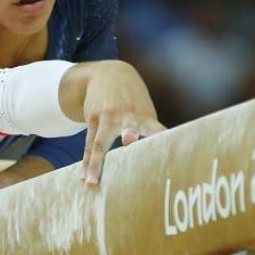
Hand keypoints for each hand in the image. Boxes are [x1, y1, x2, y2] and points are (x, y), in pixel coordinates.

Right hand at [78, 61, 165, 184]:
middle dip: (129, 133)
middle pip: (128, 126)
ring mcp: (107, 117)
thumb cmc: (133, 102)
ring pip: (100, 143)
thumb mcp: (145, 112)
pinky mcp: (92, 119)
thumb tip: (151, 164)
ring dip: (96, 163)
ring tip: (92, 181)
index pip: (156, 130)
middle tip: (128, 140)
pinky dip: (87, 162)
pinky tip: (84, 176)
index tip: (169, 149)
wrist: (109, 74)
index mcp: (146, 117)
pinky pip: (89, 145)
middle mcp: (127, 116)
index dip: (161, 138)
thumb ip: (149, 134)